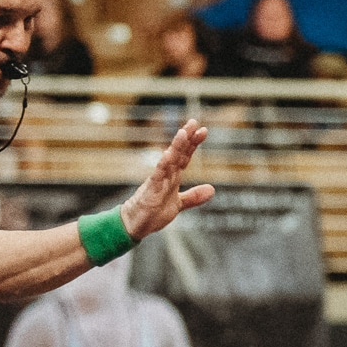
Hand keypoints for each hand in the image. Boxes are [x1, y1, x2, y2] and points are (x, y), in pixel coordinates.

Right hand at [119, 120, 214, 239]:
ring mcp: (157, 181)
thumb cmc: (153, 212)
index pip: (184, 157)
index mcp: (172, 177)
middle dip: (186, 138)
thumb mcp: (178, 204)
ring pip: (168, 161)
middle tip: (194, 122)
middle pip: (177, 153)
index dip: (193, 144)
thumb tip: (212, 189)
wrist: (134, 224)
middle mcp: (165, 175)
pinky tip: (167, 155)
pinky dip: (162, 166)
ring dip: (176, 147)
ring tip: (183, 133)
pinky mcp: (150, 191)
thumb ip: (194, 196)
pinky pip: (157, 176)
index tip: (203, 130)